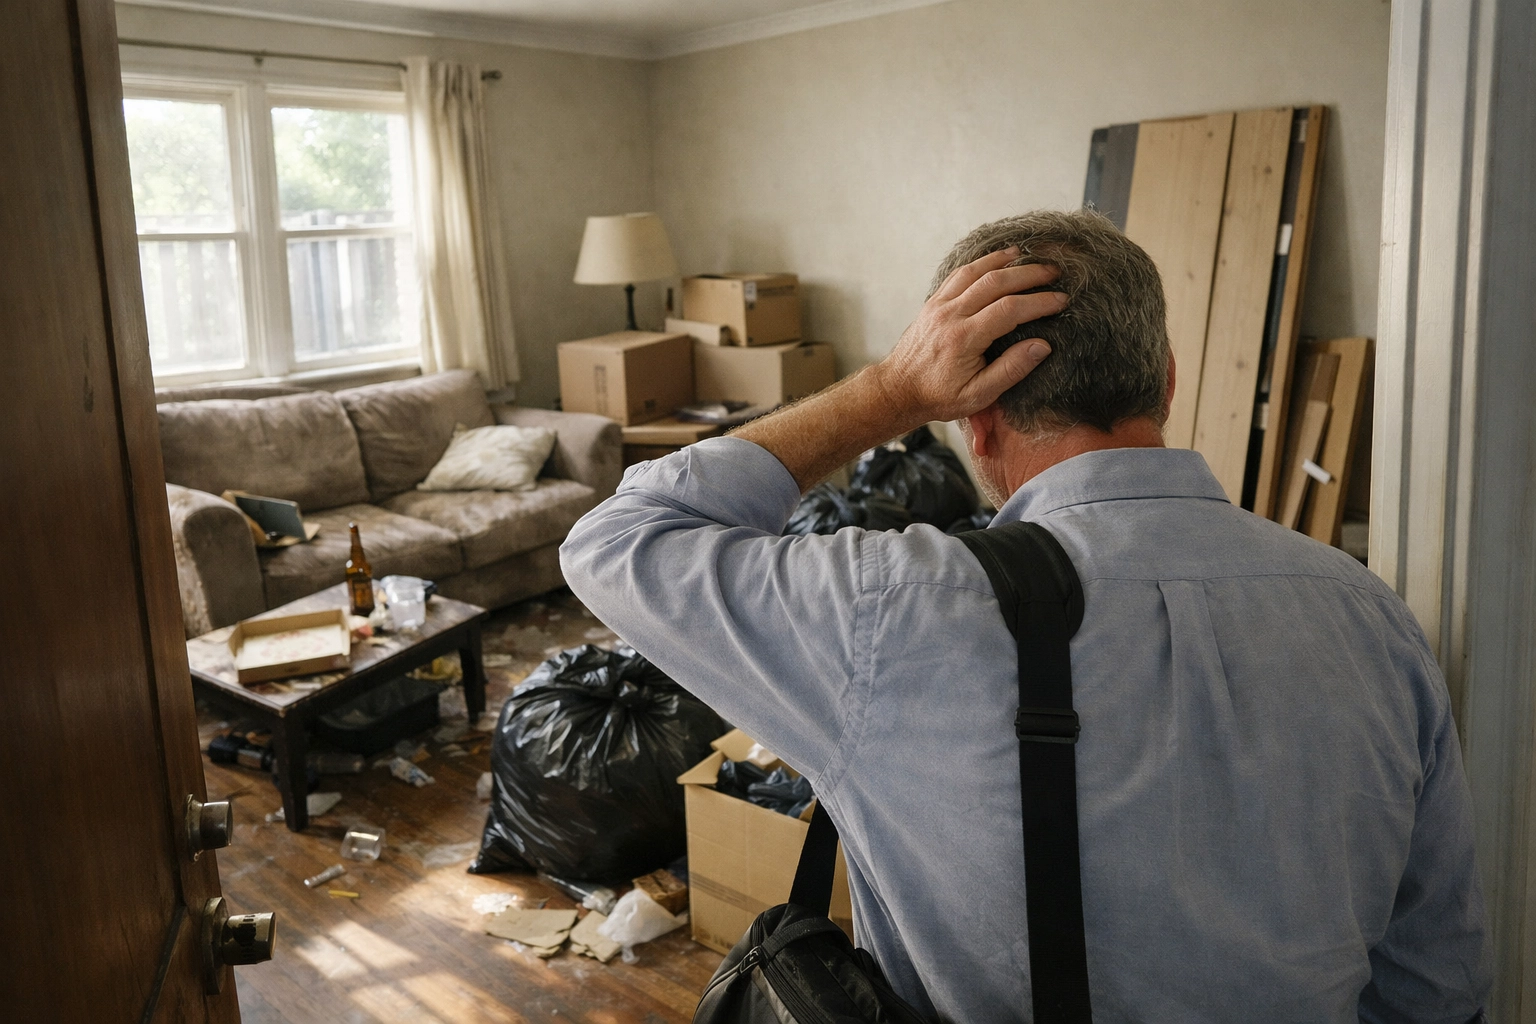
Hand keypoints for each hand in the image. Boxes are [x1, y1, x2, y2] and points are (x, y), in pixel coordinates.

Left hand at [873, 247, 1065, 422]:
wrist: (899, 389)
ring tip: (1030, 256)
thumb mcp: (978, 395)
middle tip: (1055, 272)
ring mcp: (939, 305)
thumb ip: (1010, 370)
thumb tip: (1042, 346)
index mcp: (963, 339)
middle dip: (1029, 274)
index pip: (1009, 309)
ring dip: (1005, 261)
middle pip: (995, 282)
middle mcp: (950, 315)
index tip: (1061, 300)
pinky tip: (998, 259)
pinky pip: (959, 274)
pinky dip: (981, 263)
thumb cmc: (939, 397)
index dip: (1038, 302)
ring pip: (975, 272)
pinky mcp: (933, 302)